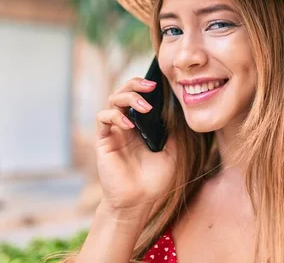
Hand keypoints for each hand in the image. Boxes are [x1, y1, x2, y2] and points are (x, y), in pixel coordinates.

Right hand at [95, 77, 177, 213]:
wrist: (139, 202)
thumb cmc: (155, 180)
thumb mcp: (174, 153)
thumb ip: (174, 133)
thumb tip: (180, 111)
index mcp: (141, 125)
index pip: (139, 96)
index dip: (145, 86)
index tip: (160, 83)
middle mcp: (126, 125)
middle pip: (123, 92)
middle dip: (135, 84)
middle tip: (151, 86)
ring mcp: (114, 131)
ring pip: (112, 100)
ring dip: (128, 97)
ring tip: (145, 106)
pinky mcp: (104, 141)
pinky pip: (103, 118)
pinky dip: (115, 116)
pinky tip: (130, 126)